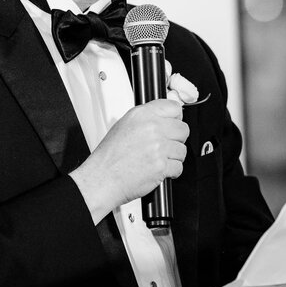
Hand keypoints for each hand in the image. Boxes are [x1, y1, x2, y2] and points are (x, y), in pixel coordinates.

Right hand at [71, 99, 188, 222]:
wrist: (103, 178)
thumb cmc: (110, 156)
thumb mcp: (124, 125)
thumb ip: (147, 118)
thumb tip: (165, 118)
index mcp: (142, 115)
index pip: (174, 107)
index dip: (176, 118)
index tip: (174, 124)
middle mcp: (152, 128)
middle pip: (183, 129)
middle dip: (176, 139)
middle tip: (166, 146)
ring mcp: (158, 147)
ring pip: (182, 150)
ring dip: (173, 157)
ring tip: (158, 159)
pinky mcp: (162, 166)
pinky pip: (178, 167)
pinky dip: (171, 172)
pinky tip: (158, 170)